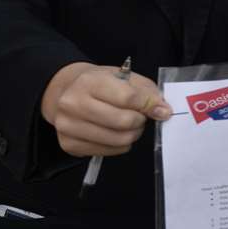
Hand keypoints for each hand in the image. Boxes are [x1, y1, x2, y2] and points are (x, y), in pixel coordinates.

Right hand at [39, 61, 172, 158]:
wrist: (65, 92)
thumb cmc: (99, 84)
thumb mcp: (124, 77)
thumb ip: (146, 92)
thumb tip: (163, 111)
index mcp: (88, 82)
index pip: (127, 97)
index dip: (149, 105)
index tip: (160, 109)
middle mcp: (73, 104)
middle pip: (123, 122)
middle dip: (140, 121)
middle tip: (140, 117)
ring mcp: (68, 126)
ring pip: (117, 140)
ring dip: (132, 134)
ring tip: (129, 125)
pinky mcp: (68, 145)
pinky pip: (108, 151)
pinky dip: (119, 145)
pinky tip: (114, 133)